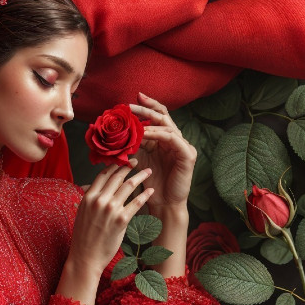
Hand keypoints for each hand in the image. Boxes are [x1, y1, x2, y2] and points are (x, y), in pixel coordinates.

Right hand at [69, 163, 154, 274]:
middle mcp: (99, 200)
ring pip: (128, 186)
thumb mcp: (82, 213)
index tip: (122, 161)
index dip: (114, 165)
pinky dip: (145, 194)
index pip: (103, 175)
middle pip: (117, 177)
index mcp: (88, 197)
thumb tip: (96, 190)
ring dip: (140, 176)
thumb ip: (90, 200)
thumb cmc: (84, 237)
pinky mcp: (121, 220)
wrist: (86, 257)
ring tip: (148, 171)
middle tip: (137, 161)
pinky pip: (136, 202)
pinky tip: (151, 190)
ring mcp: (111, 209)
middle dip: (129, 166)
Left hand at [127, 92, 195, 212]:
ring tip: (133, 121)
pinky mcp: (188, 155)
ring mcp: (184, 146)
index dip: (146, 107)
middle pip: (163, 116)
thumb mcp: (139, 159)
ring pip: (167, 126)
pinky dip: (158, 134)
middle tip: (129, 105)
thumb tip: (116, 133)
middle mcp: (176, 140)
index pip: (157, 117)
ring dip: (149, 123)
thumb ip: (133, 144)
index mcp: (165, 139)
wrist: (163, 203)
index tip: (131, 101)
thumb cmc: (151, 182)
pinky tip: (145, 134)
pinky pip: (173, 139)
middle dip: (145, 109)